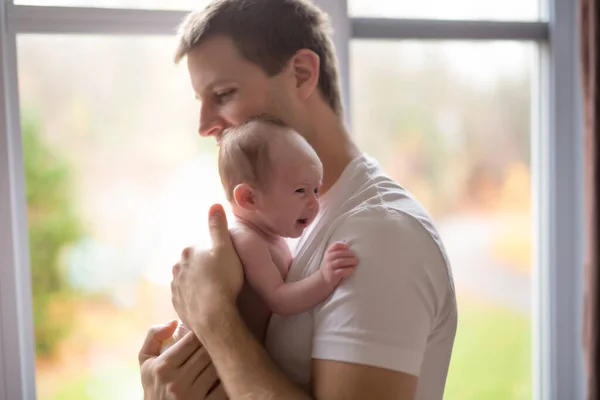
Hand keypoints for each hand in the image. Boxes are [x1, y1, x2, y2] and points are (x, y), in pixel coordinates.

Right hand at [138, 320, 226, 399]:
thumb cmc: (154, 384)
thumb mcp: (146, 361)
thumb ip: (154, 336)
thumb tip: (174, 321)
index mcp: (163, 366)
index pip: (192, 339)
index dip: (203, 332)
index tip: (207, 330)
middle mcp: (176, 382)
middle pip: (207, 353)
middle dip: (215, 344)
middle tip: (221, 339)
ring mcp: (191, 396)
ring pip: (217, 368)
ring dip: (223, 359)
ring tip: (226, 353)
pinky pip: (223, 389)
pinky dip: (227, 379)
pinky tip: (227, 373)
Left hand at [171, 204, 243, 333]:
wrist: (215, 316)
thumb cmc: (224, 280)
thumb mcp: (225, 248)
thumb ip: (218, 226)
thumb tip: (214, 204)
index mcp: (188, 251)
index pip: (203, 247)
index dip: (216, 254)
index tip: (227, 263)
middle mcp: (177, 267)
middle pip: (194, 263)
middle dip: (205, 267)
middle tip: (223, 277)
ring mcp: (176, 287)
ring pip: (189, 280)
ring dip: (199, 282)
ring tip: (216, 291)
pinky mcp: (177, 304)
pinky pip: (187, 297)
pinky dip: (196, 298)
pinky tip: (208, 302)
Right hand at [321, 242, 357, 285]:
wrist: (325, 277)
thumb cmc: (332, 265)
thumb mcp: (332, 256)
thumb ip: (339, 251)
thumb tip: (350, 247)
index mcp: (328, 252)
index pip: (334, 246)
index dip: (342, 245)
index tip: (348, 247)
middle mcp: (328, 259)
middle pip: (338, 254)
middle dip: (348, 254)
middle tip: (355, 256)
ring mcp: (330, 267)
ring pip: (340, 262)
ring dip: (349, 261)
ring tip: (355, 261)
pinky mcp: (333, 275)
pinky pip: (341, 271)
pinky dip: (348, 270)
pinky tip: (352, 269)